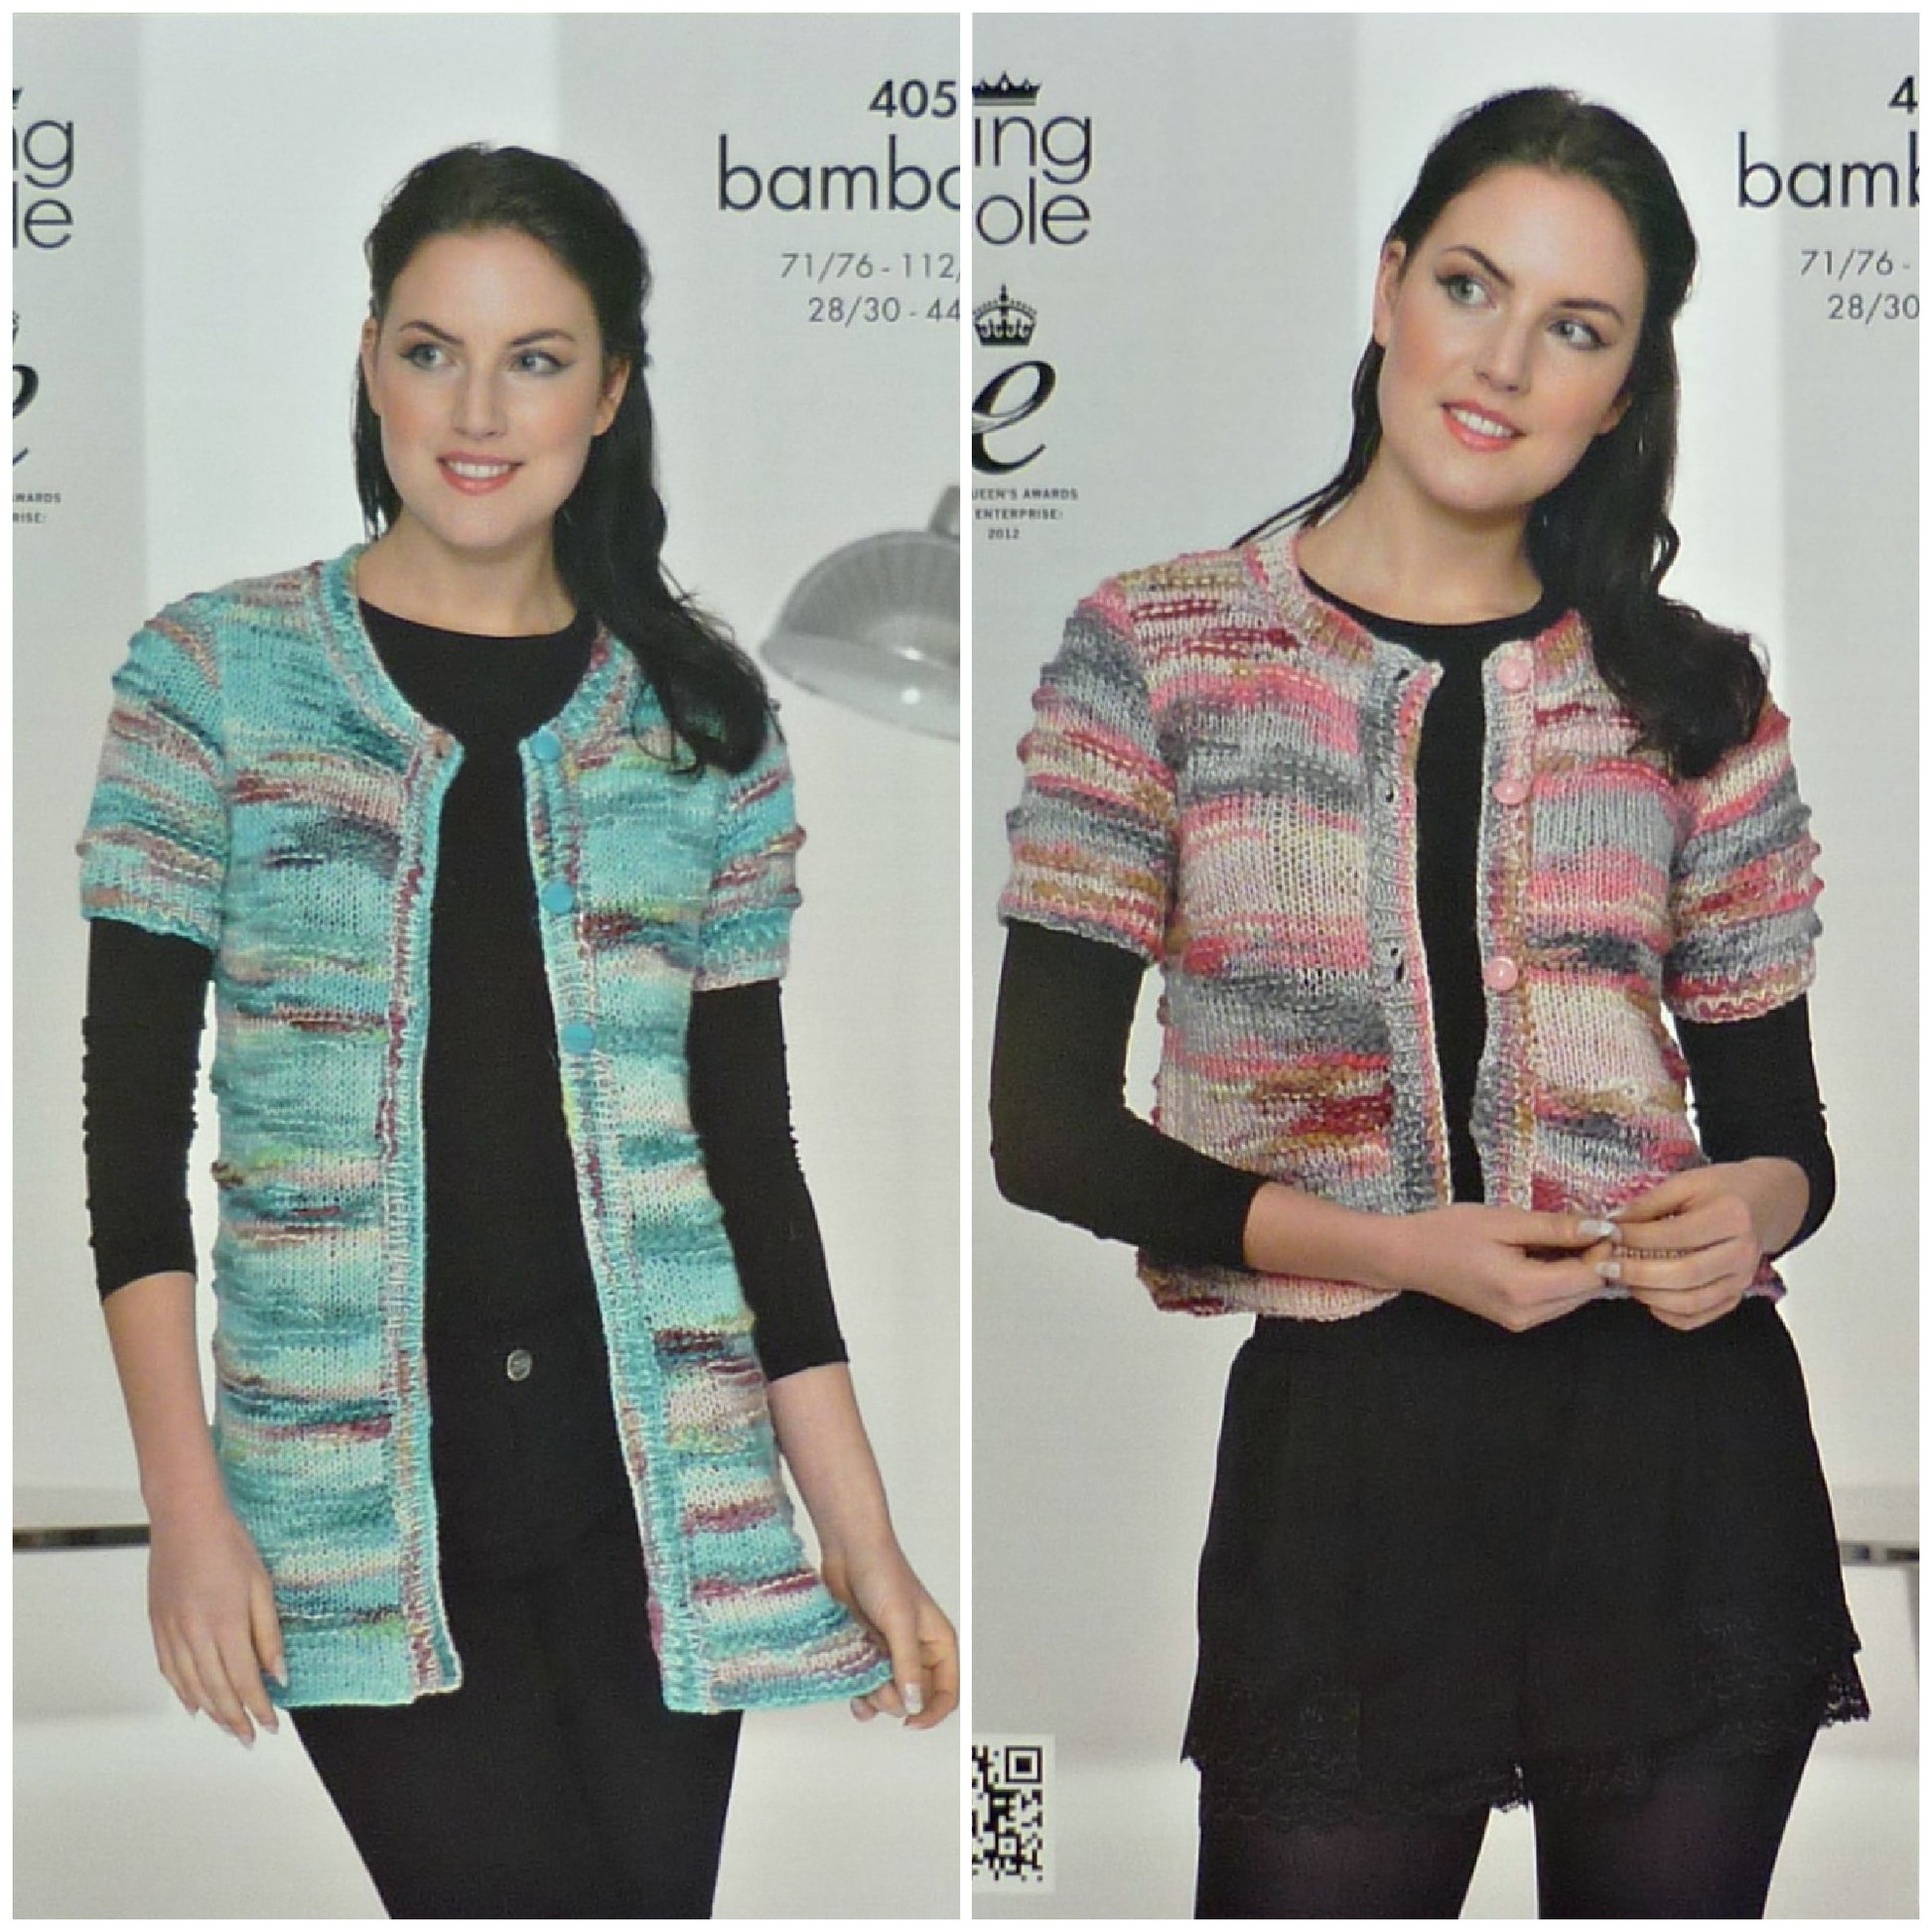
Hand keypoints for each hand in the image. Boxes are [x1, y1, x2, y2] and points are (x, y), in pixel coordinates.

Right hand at [146, 1498, 285, 1745]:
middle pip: (216, 1690)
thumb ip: (268, 1634)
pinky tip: (194, 1705)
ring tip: (229, 1727)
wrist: (186, 1520)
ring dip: (211, 1711)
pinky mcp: (158, 1626)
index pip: (244, 1680)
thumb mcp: (262, 1585)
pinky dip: (183, 1691)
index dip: (258, 1707)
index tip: (271, 1726)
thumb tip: (279, 1675)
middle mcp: (195, 1635)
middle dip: (235, 1718)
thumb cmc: (230, 1545)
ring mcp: (172, 1632)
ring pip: (191, 1686)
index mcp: (226, 1624)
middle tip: (250, 1737)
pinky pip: (170, 1670)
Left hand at [821, 1536, 958, 1731]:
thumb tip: (914, 1705)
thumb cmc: (883, 1572)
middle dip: (895, 1699)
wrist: (847, 1551)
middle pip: (914, 1701)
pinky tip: (853, 1690)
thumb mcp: (899, 1621)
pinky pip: (867, 1690)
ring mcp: (890, 1655)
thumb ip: (907, 1665)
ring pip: (889, 1698)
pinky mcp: (867, 1654)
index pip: (948, 1693)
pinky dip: (860, 1695)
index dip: (932, 1713)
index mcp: (938, 1644)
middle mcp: (917, 1653)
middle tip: (879, 1679)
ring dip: (874, 1696)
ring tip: (862, 1675)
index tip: (910, 1721)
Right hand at [1383, 1203, 1616, 1332]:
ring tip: (1560, 1236)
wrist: (1408, 1256)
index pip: (1590, 1277)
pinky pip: (1555, 1301)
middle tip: (1583, 1224)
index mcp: (1524, 1290)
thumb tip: (1601, 1228)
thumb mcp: (1504, 1220)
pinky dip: (1561, 1278)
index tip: (1599, 1221)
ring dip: (1579, 1269)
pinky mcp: (1515, 1320)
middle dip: (1594, 1259)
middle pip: (1587, 1291)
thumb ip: (1555, 1227)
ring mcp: (1520, 1322)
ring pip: (1574, 1299)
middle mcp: (1527, 1315)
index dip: (1603, 1250)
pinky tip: (1545, 1254)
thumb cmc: (1450, 1232)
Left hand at [1602, 1160, 1805, 1332]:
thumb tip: (1613, 1224)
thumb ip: (1650, 1202)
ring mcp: (1742, 1279)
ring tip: (1623, 1280)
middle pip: (1685, 1274)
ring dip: (1649, 1295)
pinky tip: (1648, 1298)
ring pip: (1692, 1301)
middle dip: (1638, 1273)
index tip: (1609, 1234)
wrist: (1765, 1202)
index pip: (1676, 1235)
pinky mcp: (1736, 1295)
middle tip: (1606, 1265)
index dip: (1637, 1238)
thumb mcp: (1687, 1182)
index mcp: (1731, 1217)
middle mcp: (1742, 1253)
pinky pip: (1700, 1316)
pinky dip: (1670, 1314)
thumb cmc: (1723, 1189)